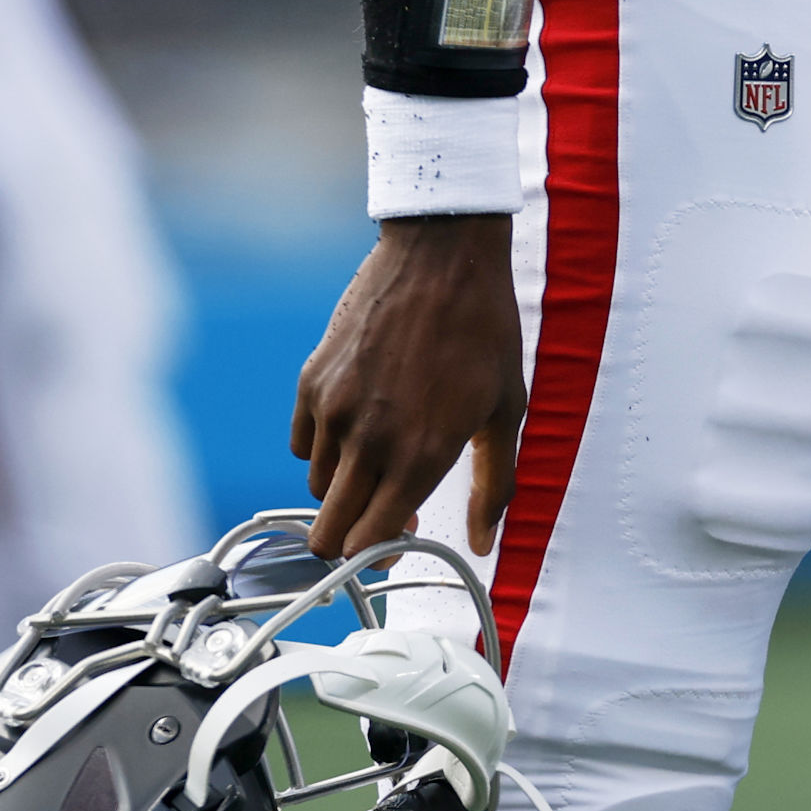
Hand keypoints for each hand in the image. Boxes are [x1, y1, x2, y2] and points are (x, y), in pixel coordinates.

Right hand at [292, 216, 524, 560]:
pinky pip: (304, 444)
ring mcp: (334, 409)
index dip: (379, 556)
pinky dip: (325, 448)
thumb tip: (481, 544)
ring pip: (319, 487)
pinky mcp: (312, 381)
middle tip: (383, 516)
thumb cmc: (485, 330)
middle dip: (352, 538)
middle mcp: (370, 439)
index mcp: (422, 453)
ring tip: (382, 459)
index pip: (372, 540)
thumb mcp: (507, 409)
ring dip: (345, 488)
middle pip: (331, 530)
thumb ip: (495, 485)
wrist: (442, 254)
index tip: (393, 546)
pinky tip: (359, 425)